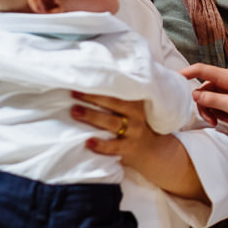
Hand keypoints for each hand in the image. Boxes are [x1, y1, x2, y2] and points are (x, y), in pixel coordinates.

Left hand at [71, 92, 208, 201]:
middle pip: (114, 103)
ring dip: (92, 116)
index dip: (104, 82)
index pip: (120, 89)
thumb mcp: (135, 109)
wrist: (153, 151)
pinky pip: (113, 146)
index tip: (87, 77)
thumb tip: (95, 80)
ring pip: (112, 123)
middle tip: (74, 92)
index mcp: (137, 103)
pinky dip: (100, 144)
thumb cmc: (137, 125)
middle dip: (93, 97)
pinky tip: (88, 141)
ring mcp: (133, 132)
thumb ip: (122, 97)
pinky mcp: (128, 148)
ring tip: (75, 111)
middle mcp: (136, 115)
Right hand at [180, 63, 227, 125]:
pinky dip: (220, 111)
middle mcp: (227, 79)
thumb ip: (213, 100)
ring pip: (210, 97)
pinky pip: (219, 101)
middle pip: (204, 89)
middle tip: (212, 121)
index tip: (172, 78)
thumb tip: (194, 95)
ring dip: (213, 110)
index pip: (202, 69)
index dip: (185, 72)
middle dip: (204, 105)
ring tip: (223, 121)